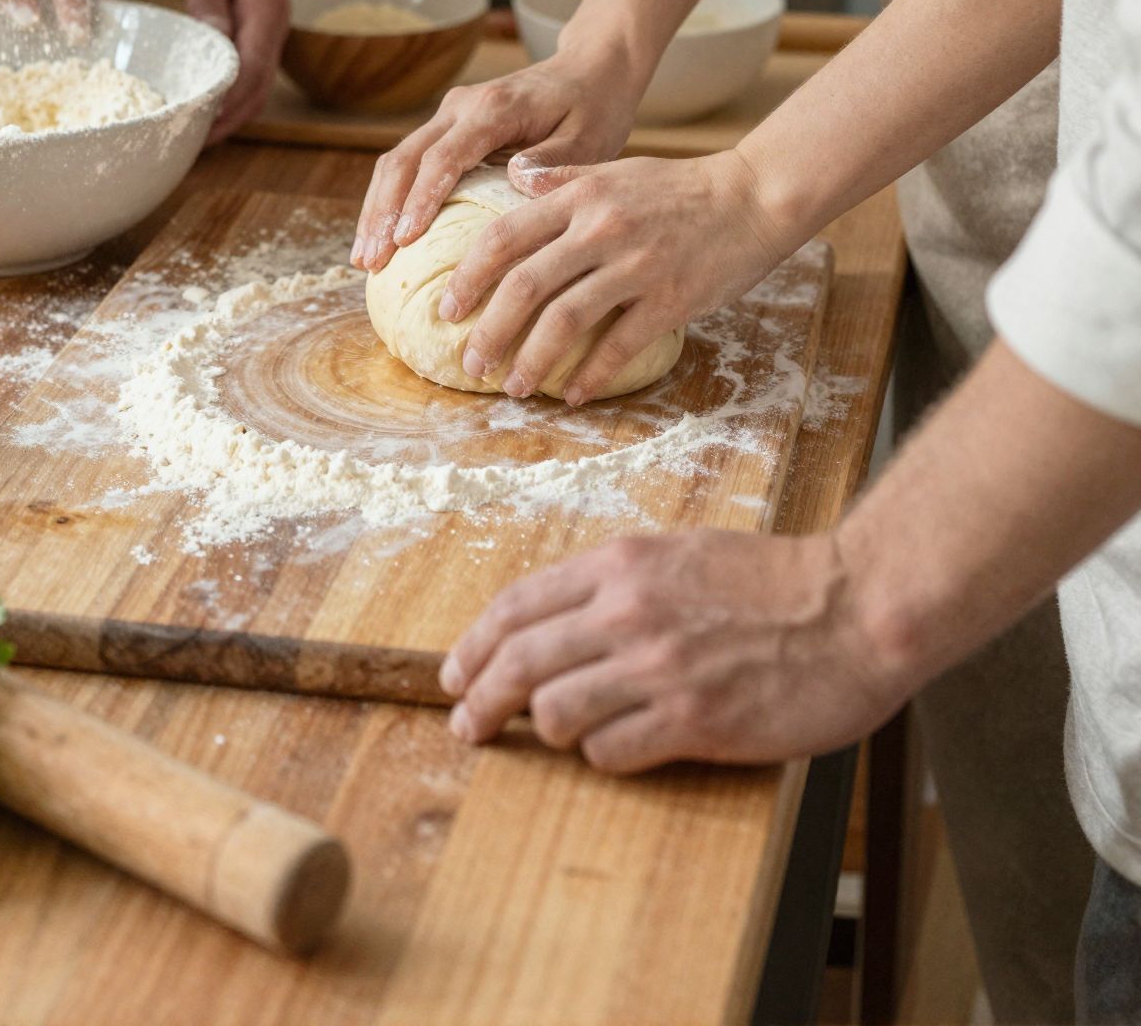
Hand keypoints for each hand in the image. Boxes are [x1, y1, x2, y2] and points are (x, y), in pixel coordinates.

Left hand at [170, 0, 289, 142]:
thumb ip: (208, 3)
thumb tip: (213, 41)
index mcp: (265, 9)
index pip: (254, 66)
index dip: (231, 99)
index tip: (204, 122)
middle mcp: (274, 26)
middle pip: (259, 86)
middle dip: (231, 118)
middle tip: (194, 141)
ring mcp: (268, 33)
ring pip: (257, 87)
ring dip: (232, 114)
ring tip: (196, 135)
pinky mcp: (255, 37)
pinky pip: (249, 76)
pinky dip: (231, 98)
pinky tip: (206, 110)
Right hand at [351, 53, 640, 274]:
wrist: (589, 71)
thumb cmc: (593, 109)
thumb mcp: (589, 138)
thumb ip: (554, 161)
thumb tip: (514, 179)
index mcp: (494, 108)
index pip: (444, 156)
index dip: (421, 198)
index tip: (404, 240)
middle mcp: (462, 106)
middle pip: (405, 158)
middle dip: (382, 211)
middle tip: (371, 261)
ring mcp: (450, 114)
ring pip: (397, 160)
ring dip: (377, 208)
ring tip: (365, 259)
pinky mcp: (448, 126)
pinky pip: (409, 162)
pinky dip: (390, 200)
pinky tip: (383, 237)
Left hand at [437, 150, 785, 404]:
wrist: (753, 197)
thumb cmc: (680, 186)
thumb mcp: (615, 168)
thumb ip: (561, 179)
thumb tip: (513, 175)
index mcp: (581, 196)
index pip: (505, 236)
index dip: (469, 276)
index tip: (447, 309)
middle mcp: (601, 229)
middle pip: (525, 285)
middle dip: (488, 330)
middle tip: (470, 363)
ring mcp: (636, 266)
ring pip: (566, 321)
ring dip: (532, 360)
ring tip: (512, 386)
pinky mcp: (669, 299)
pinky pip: (619, 346)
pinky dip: (591, 375)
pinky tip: (572, 394)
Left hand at [440, 530, 909, 770]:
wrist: (854, 608)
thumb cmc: (774, 581)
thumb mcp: (681, 554)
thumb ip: (619, 584)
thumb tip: (560, 622)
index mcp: (621, 565)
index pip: (516, 606)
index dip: (475, 646)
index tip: (457, 673)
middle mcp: (628, 613)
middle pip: (519, 663)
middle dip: (479, 700)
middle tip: (466, 725)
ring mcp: (659, 670)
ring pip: (556, 714)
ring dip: (548, 731)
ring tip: (559, 735)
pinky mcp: (694, 723)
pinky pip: (613, 753)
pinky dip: (604, 756)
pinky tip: (620, 748)